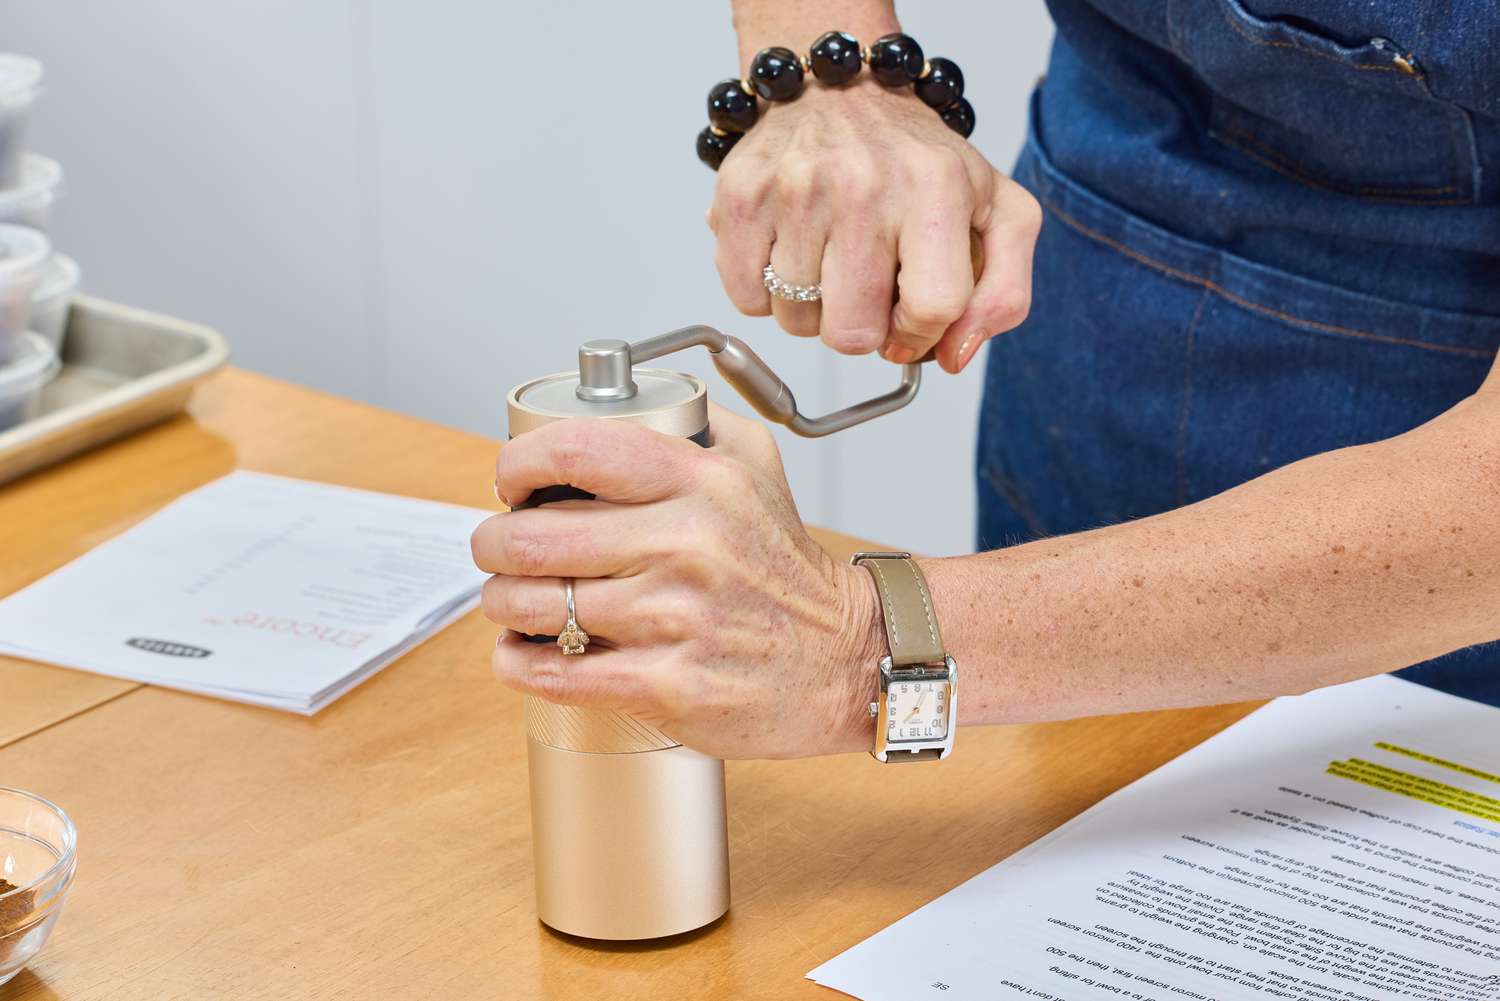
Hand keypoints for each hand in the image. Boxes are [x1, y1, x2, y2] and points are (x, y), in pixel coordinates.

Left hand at [470, 405, 885, 758]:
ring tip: (513, 601)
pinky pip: (554, 672)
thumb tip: (613, 405)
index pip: (572, 451)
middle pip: (530, 536)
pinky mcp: (669, 685)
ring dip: (503, 603)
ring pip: (530, 605)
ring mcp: (676, 618)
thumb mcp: (757, 468)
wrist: (848, 658)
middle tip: (498, 551)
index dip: (517, 466)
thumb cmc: (788, 569)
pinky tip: (523, 653)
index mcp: (701, 482)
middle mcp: (688, 543)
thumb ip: (693, 425)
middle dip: (492, 544)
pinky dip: (519, 662)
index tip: (510, 485)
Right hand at [707, 77, 1041, 372]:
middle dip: (862, 326)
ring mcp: (795, 190)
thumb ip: (1003, 293)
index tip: (909, 316)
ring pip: (797, 322)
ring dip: (813, 309)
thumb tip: (953, 356)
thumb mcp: (996, 210)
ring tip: (828, 259)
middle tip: (866, 285)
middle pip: (853, 332)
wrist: (841, 89)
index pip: (933, 308)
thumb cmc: (915, 159)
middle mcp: (863, 184)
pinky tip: (789, 253)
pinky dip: (766, 293)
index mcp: (936, 185)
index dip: (920, 331)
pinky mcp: (742, 197)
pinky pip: (748, 299)